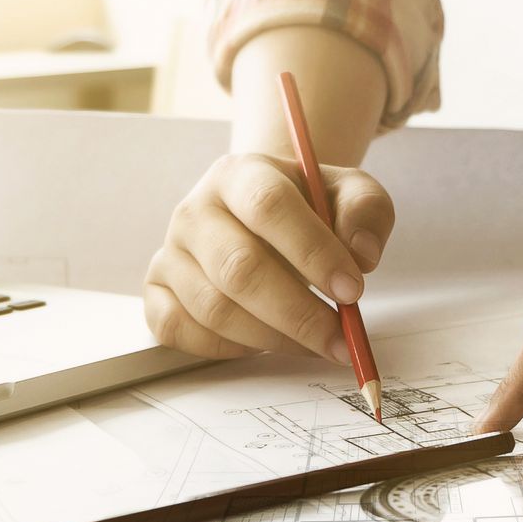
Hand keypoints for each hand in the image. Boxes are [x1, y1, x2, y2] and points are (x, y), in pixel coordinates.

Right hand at [144, 153, 393, 359]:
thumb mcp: (348, 193)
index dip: (312, 251)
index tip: (352, 289)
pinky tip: (265, 341)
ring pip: (215, 309)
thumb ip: (366, 211)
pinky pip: (181, 331)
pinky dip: (228, 348)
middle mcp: (194, 210)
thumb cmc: (307, 207)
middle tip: (341, 338)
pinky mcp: (155, 291)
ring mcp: (170, 252)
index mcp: (240, 174)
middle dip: (298, 313)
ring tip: (317, 344)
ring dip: (274, 338)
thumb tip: (361, 255)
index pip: (268, 206)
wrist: (263, 214)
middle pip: (239, 268)